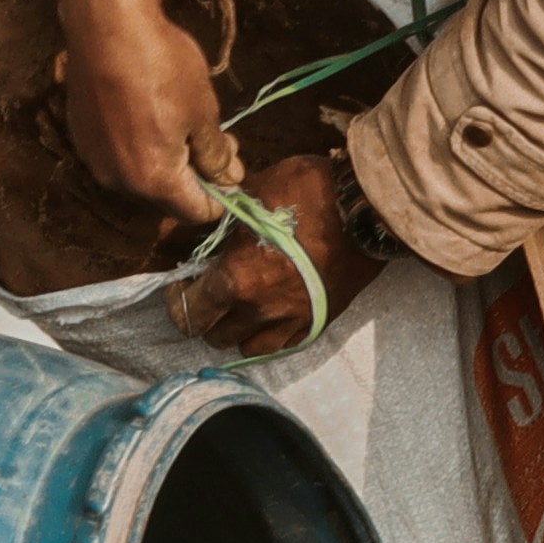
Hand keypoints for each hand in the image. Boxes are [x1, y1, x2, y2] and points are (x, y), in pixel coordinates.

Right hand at [56, 0, 223, 221]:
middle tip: (216, 140)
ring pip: (141, 177)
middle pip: (166, 197)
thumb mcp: (203, 110)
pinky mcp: (81, 137)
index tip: (233, 169)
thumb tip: (229, 179)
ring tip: (180, 123)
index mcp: (154, 179)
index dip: (221, 197)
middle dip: (194, 177)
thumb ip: (216, 154)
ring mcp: (94, 159)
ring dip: (165, 161)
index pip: (196, 212)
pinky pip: (118, 156)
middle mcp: (118, 181)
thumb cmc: (162, 65)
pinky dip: (138, 146)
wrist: (106, 24)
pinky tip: (146, 112)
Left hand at [167, 153, 381, 355]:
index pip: (188, 313)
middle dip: (207, 317)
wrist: (366, 209)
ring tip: (240, 307)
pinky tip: (270, 313)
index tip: (181, 286)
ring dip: (238, 331)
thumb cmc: (307, 193)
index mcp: (236, 280)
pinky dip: (270, 334)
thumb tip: (202, 232)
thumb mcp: (251, 196)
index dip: (177, 300)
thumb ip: (221, 224)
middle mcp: (260, 310)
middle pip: (215, 336)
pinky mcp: (318, 323)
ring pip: (248, 348)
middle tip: (210, 294)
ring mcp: (292, 321)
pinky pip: (283, 344)